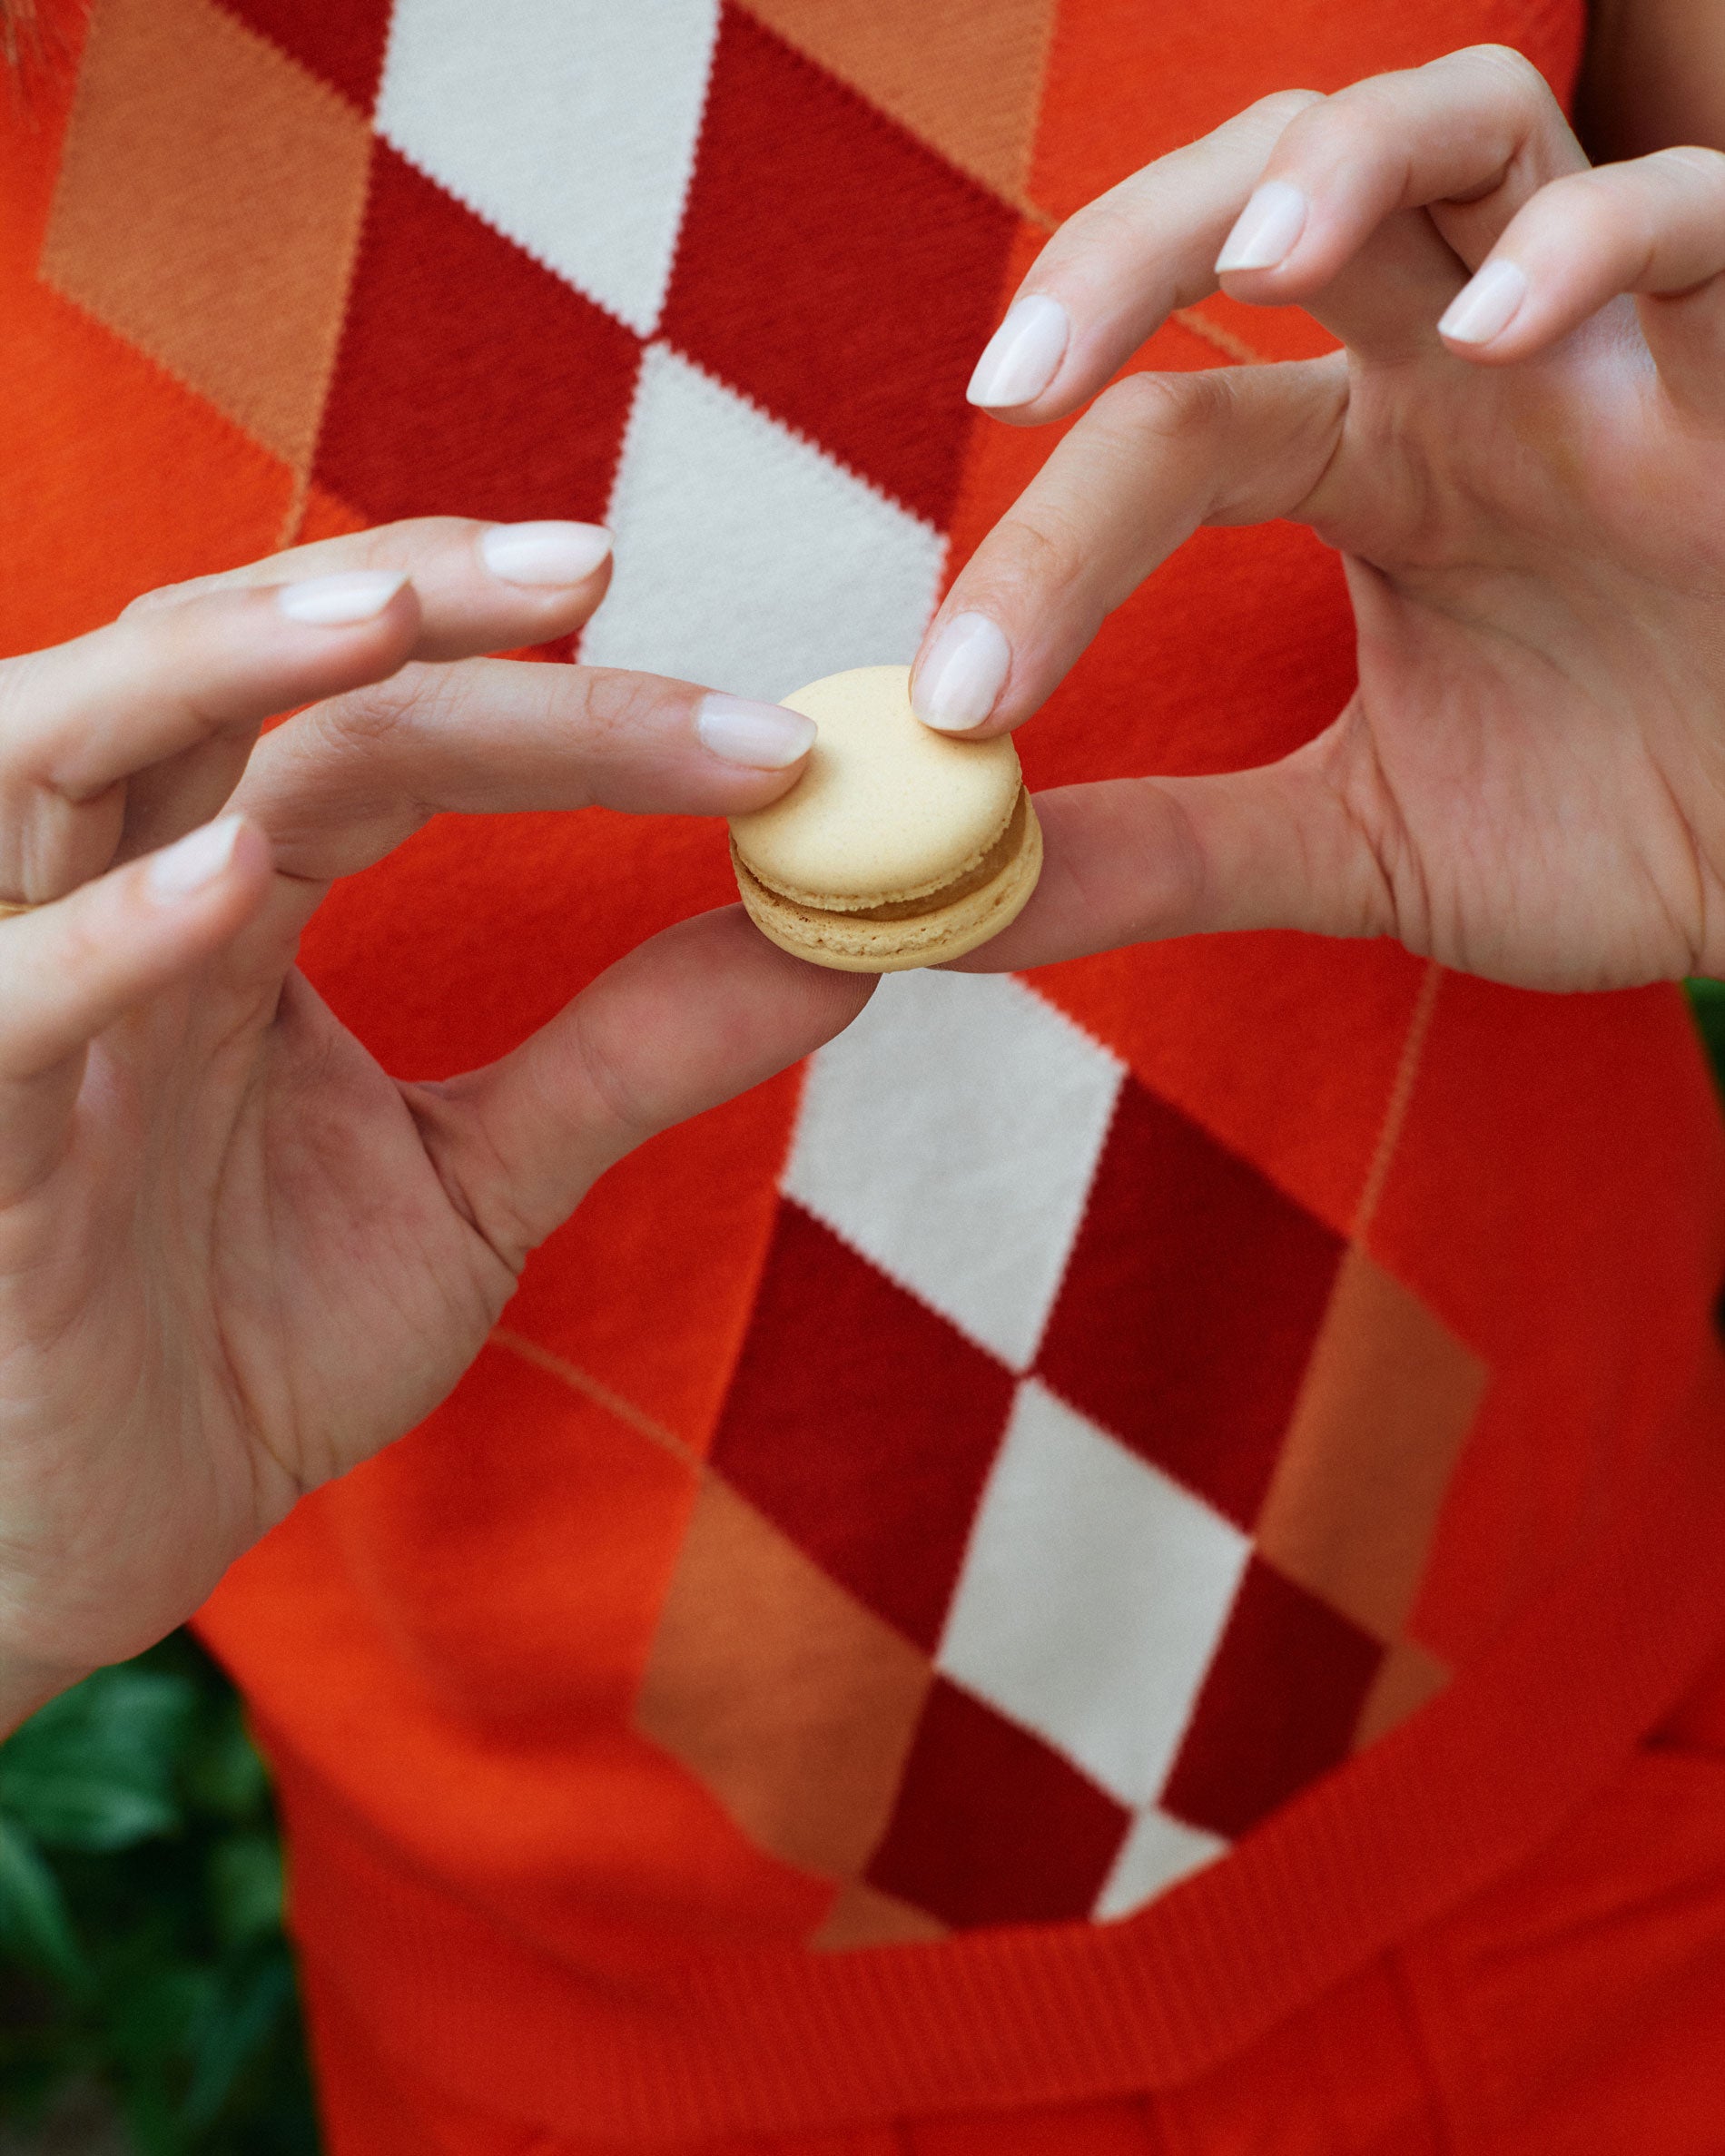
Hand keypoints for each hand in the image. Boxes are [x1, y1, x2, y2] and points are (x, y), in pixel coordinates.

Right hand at [0, 519, 868, 1727]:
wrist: (100, 1535)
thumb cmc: (243, 1337)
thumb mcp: (474, 1184)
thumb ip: (627, 1059)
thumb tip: (834, 948)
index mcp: (234, 906)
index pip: (378, 731)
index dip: (552, 695)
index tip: (750, 726)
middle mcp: (115, 912)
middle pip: (231, 687)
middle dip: (401, 606)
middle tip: (593, 566)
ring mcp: (23, 1020)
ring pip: (51, 761)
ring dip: (213, 668)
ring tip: (392, 616)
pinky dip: (99, 939)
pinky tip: (227, 883)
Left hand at [912, 46, 1724, 991]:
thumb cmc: (1606, 823)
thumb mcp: (1352, 845)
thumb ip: (1164, 853)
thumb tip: (949, 902)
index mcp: (1368, 462)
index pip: (1174, 431)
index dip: (1041, 545)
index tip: (958, 697)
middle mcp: (1469, 372)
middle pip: (1279, 185)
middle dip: (1129, 245)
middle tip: (1008, 385)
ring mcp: (1612, 352)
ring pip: (1475, 124)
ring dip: (1348, 159)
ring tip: (1258, 263)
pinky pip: (1702, 222)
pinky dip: (1600, 241)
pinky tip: (1501, 329)